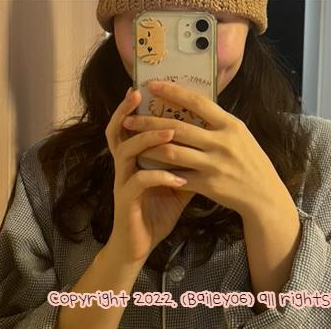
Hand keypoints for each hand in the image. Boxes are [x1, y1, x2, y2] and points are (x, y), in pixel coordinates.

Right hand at [104, 87, 196, 263]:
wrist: (140, 244)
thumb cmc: (158, 209)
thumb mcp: (177, 181)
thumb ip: (188, 160)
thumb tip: (211, 141)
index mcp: (134, 157)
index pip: (129, 124)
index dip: (132, 106)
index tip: (144, 86)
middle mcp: (124, 165)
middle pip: (119, 131)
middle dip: (129, 112)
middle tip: (140, 95)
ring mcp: (123, 182)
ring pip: (126, 152)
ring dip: (148, 140)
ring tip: (170, 133)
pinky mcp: (126, 201)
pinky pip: (139, 183)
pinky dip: (159, 177)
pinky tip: (177, 178)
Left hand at [122, 81, 289, 219]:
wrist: (264, 195)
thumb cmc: (250, 160)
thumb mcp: (240, 134)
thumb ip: (217, 121)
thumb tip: (192, 103)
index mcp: (230, 124)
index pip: (197, 102)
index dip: (173, 92)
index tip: (152, 85)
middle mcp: (221, 142)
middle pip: (178, 128)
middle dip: (149, 122)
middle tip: (129, 118)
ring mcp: (214, 165)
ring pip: (172, 152)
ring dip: (149, 146)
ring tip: (132, 141)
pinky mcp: (207, 185)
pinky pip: (177, 175)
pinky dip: (160, 169)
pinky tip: (146, 166)